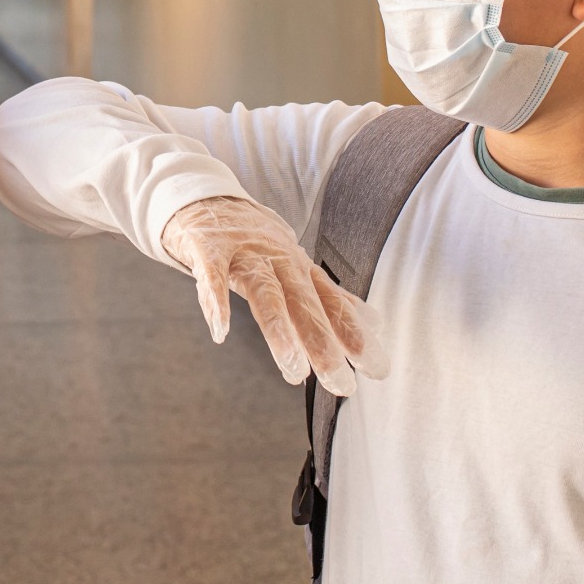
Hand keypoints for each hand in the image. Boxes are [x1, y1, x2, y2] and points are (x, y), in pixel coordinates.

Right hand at [160, 196, 385, 395]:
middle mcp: (278, 259)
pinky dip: (214, 301)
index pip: (332, 304)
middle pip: (304, 303)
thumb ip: (331, 295)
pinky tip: (221, 330)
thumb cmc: (254, 239)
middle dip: (324, 344)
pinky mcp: (208, 247)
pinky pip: (211, 275)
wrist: (206, 199)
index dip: (355, 336)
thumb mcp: (297, 264)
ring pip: (266, 292)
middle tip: (341, 383)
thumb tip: (375, 323)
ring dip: (280, 330)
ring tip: (294, 368)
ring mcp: (243, 252)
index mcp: (300, 267)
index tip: (377, 369)